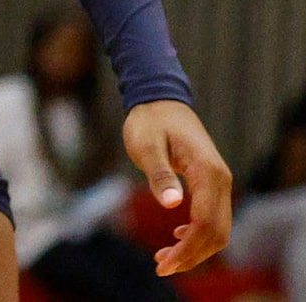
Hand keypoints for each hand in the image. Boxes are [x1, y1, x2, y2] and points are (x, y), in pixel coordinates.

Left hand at [124, 98, 232, 274]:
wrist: (160, 100)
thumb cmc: (150, 121)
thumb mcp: (146, 144)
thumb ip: (159, 174)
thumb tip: (172, 204)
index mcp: (207, 172)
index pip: (205, 223)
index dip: (188, 248)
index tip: (164, 263)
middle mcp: (221, 180)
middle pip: (217, 232)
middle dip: (192, 255)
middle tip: (162, 266)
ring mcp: (220, 183)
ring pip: (218, 228)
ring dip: (196, 248)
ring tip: (165, 258)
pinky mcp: (212, 183)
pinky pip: (213, 217)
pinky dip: (198, 234)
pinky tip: (178, 237)